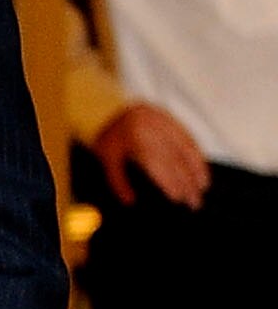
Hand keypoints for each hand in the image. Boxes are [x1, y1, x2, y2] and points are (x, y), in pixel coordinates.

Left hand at [94, 102, 210, 209]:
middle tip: (195, 201)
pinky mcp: (170, 119)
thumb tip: (130, 202)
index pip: (160, 166)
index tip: (179, 199)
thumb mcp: (106, 160)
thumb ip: (117, 182)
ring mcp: (164, 122)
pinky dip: (196, 153)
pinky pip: (188, 137)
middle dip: (188, 182)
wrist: (108, 106)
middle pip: (176, 160)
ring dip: (197, 169)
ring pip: (187, 148)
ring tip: (203, 186)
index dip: (171, 183)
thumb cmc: (107, 137)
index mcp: (137, 141)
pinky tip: (200, 166)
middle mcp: (154, 130)